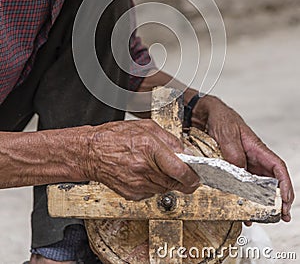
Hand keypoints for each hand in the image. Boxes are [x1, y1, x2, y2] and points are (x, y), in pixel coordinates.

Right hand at [82, 119, 199, 199]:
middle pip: (175, 183)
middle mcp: (144, 168)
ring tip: (157, 167)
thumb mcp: (146, 127)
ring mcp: (138, 184)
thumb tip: (185, 152)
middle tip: (182, 172)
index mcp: (150, 148)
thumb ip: (169, 140)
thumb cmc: (115, 137)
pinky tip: (145, 173)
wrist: (91, 152)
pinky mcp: (132, 194)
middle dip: (183, 179)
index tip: (197, 177)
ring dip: (167, 181)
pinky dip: (153, 185)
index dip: (193, 177)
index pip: (180, 170)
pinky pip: (152, 192)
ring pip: (165, 189)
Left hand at [189, 93, 293, 221]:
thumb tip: (239, 170)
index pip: (277, 167)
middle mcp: (251, 158)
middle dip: (276, 199)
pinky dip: (240, 197)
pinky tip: (239, 208)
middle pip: (269, 181)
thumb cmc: (219, 116)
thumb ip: (233, 152)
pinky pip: (238, 185)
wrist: (202, 113)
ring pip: (254, 186)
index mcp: (256, 147)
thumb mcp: (226, 132)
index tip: (286, 199)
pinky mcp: (229, 168)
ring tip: (257, 217)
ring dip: (257, 203)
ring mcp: (241, 164)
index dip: (285, 184)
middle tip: (277, 216)